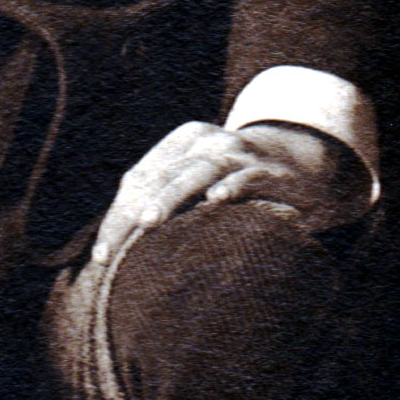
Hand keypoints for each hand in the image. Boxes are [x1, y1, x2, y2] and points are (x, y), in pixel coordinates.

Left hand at [94, 114, 367, 249]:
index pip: (139, 178)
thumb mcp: (198, 181)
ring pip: (197, 173)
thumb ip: (165, 201)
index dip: (116, 216)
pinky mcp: (269, 172)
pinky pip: (247, 178)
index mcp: (182, 142)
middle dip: (132, 213)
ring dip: (171, 196)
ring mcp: (238, 154)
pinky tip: (217, 201)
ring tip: (148, 222)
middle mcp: (206, 142)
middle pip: (160, 176)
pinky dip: (232, 187)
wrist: (299, 163)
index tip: (101, 257)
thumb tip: (113, 246)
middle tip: (112, 249)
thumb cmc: (235, 181)